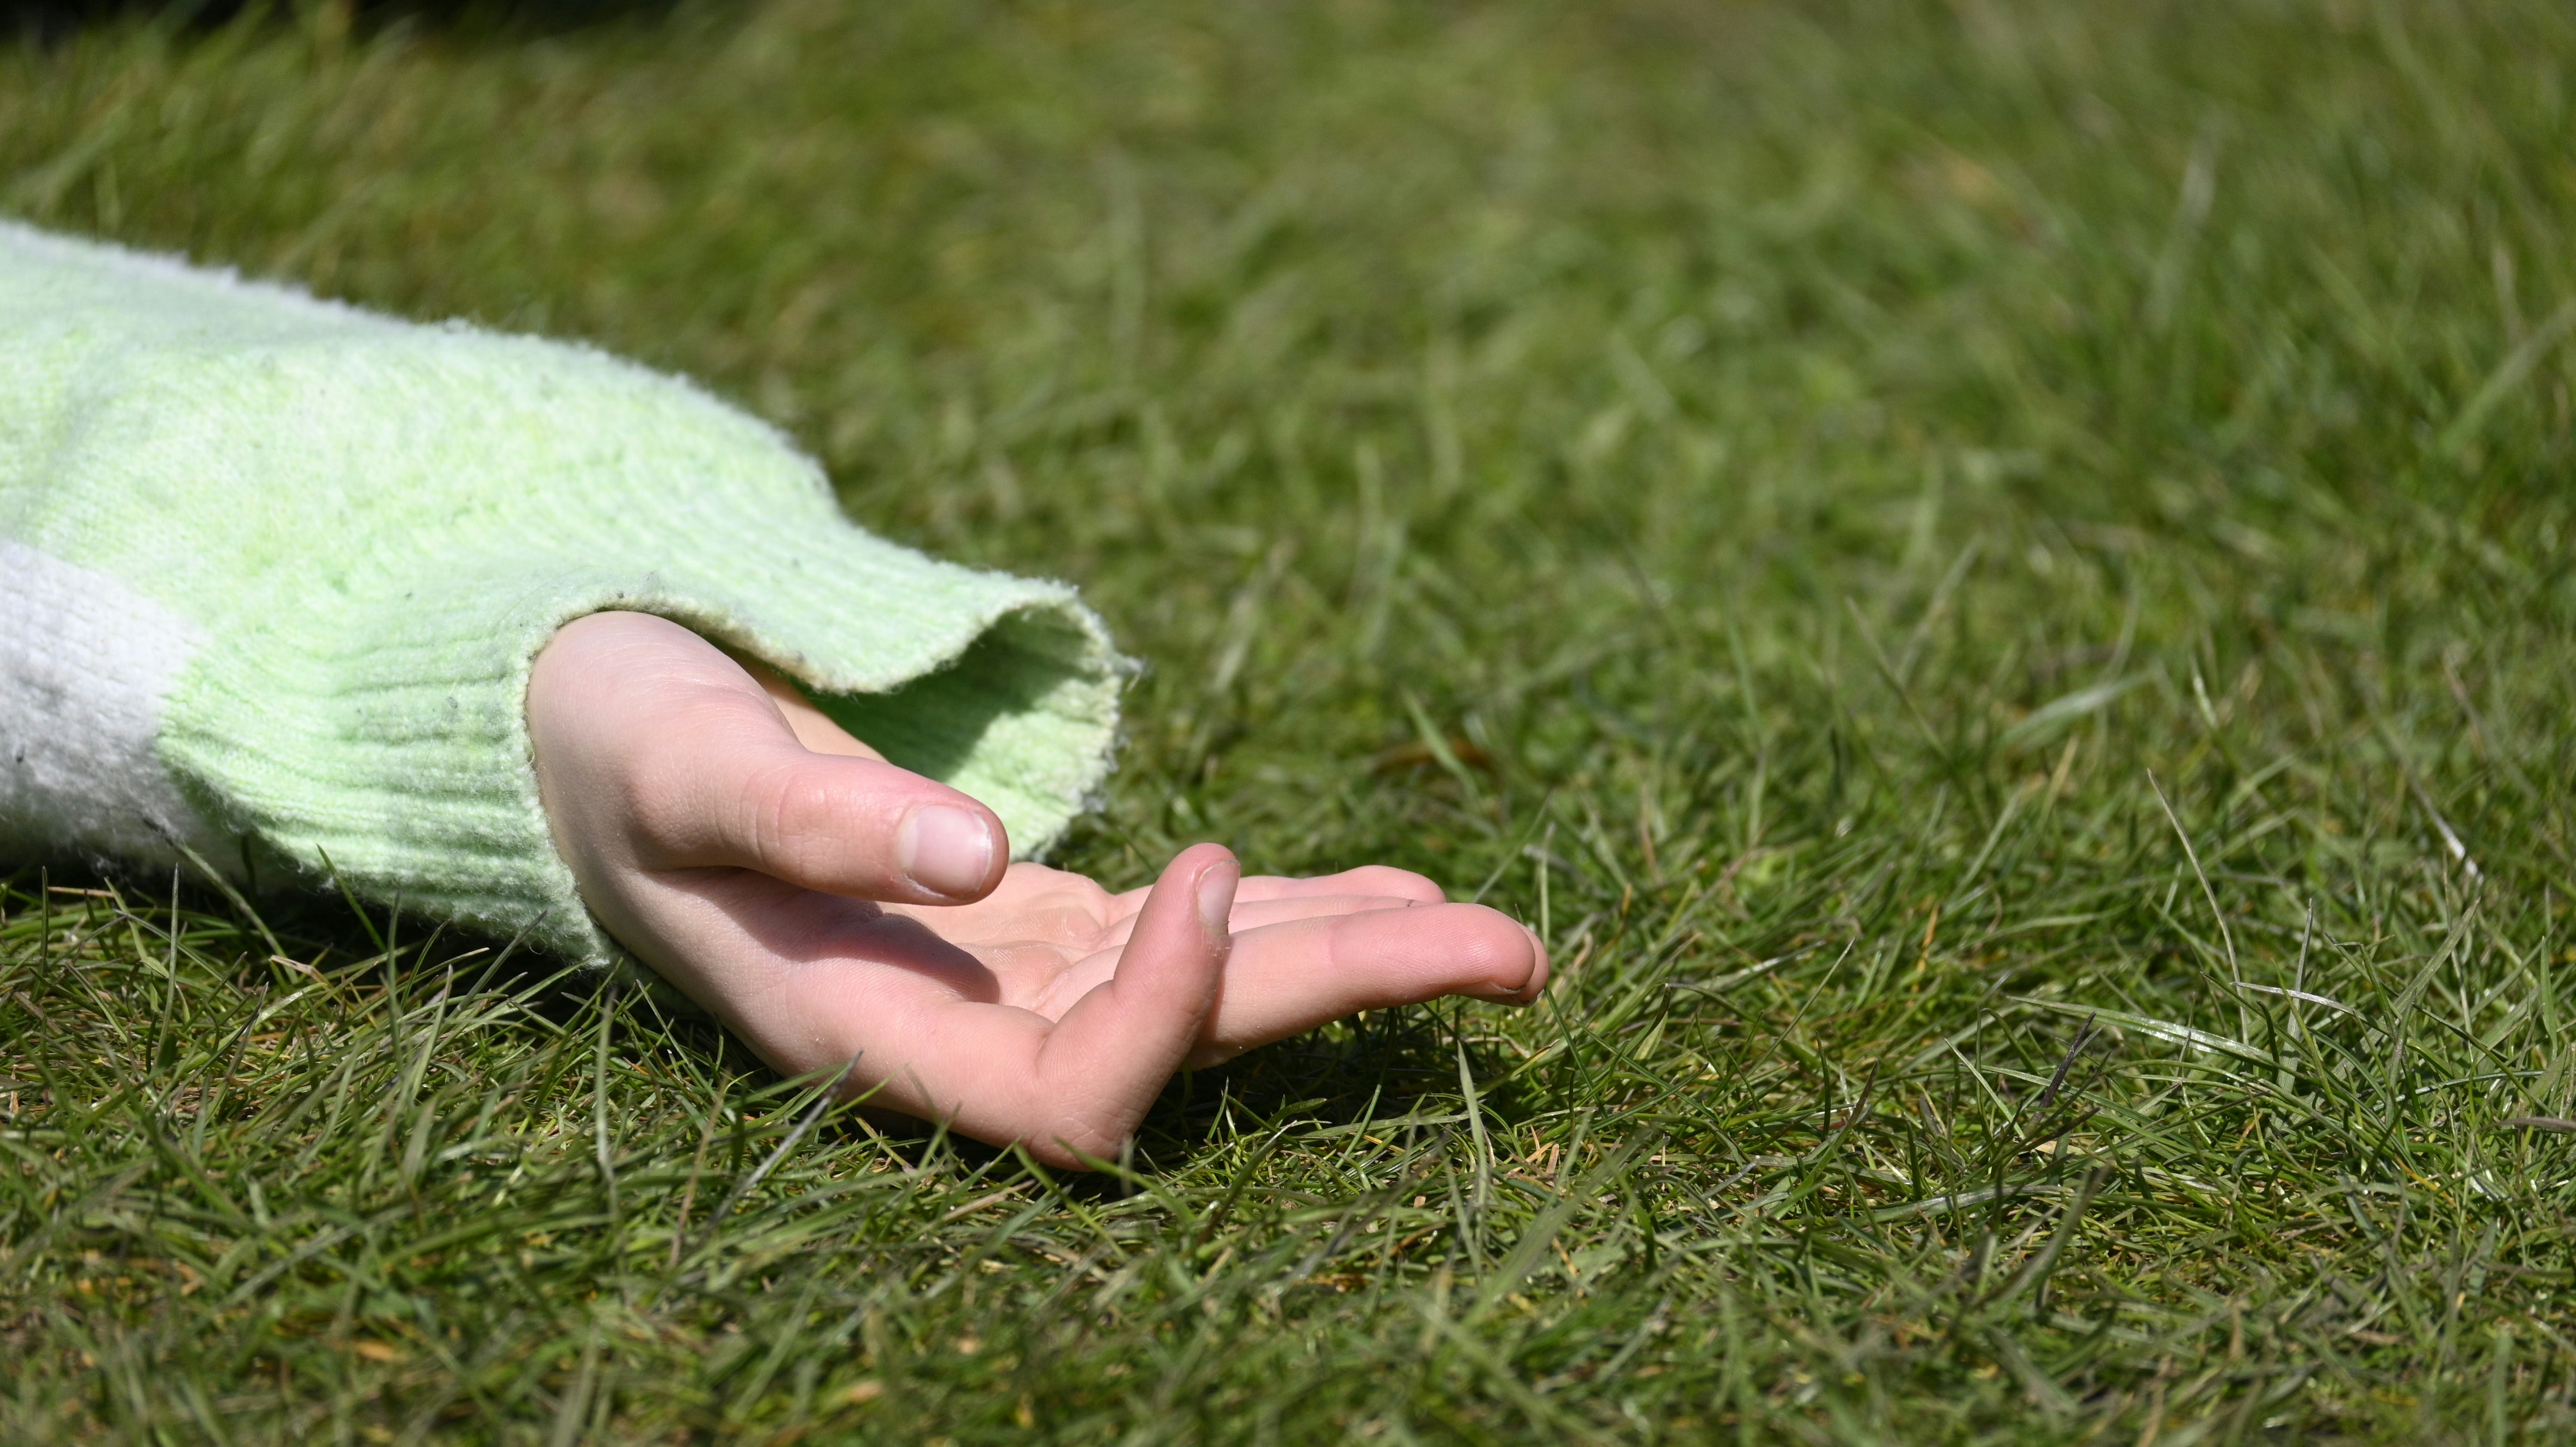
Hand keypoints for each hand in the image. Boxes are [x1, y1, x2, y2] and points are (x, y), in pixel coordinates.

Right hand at [526, 611, 1547, 1166]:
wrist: (588, 736)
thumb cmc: (611, 746)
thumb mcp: (689, 761)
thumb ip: (816, 815)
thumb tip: (980, 858)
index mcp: (871, 1034)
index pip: (1065, 1096)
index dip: (1162, 1011)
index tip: (1198, 864)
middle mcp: (959, 1030)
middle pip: (1188, 1047)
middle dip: (1347, 994)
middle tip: (1519, 954)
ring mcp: (1005, 978)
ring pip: (1210, 991)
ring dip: (1354, 959)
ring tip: (1504, 943)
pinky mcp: (1030, 921)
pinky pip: (1184, 935)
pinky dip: (1286, 911)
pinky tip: (1388, 891)